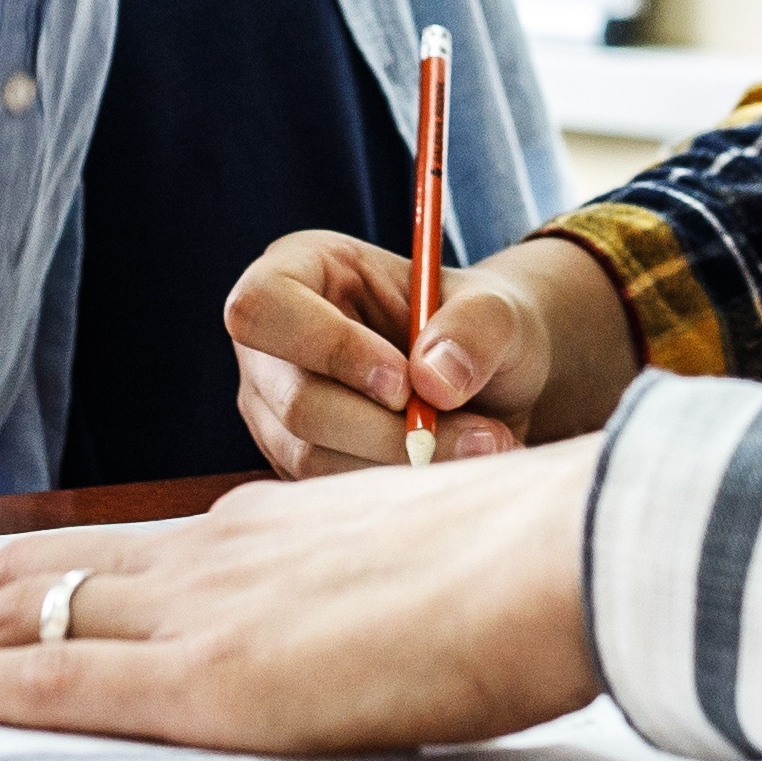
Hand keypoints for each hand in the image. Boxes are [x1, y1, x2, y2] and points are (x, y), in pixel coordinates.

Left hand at [0, 454, 608, 752]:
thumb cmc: (535, 565)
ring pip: (26, 614)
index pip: (120, 553)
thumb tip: (370, 627)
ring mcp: (205, 611)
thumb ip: (371, 591)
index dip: (33, 581)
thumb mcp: (428, 564)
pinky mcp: (211, 679)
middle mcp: (216, 554)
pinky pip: (58, 676)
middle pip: (45, 572)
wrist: (569, 554)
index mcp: (270, 531)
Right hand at [224, 227, 590, 474]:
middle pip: (296, 401)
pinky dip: (399, 485)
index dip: (330, 348)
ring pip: (314, 456)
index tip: (404, 382)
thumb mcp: (497, 309)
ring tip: (483, 446)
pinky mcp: (298, 463)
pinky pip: (333, 490)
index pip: (264, 307)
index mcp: (298, 271)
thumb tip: (434, 383)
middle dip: (388, 428)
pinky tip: (454, 464)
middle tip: (478, 434)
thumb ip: (473, 329)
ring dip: (405, 461)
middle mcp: (271, 346)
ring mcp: (276, 411)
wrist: (489, 381)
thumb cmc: (478, 327)